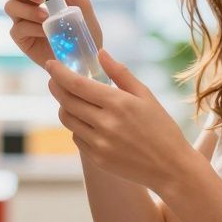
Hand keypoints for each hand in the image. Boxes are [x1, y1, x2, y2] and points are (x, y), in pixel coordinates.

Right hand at [2, 0, 103, 69]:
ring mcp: (22, 18)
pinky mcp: (21, 37)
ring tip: (46, 16)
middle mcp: (27, 0)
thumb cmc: (83, 31)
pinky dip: (31, 27)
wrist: (84, 58)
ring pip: (10, 6)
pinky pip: (18, 28)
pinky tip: (45, 31)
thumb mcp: (85, 10)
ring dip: (28, 9)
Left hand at [46, 49, 196, 192]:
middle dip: (56, 86)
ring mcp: (99, 143)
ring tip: (71, 99)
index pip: (77, 84)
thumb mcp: (146, 96)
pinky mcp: (97, 158)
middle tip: (54, 78)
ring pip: (68, 120)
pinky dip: (77, 126)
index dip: (59, 72)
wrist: (171, 168)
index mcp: (118, 103)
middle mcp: (105, 123)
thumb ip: (120, 74)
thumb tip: (101, 54)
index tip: (50, 63)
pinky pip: (76, 137)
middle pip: (67, 101)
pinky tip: (88, 121)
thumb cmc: (162, 128)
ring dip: (64, 106)